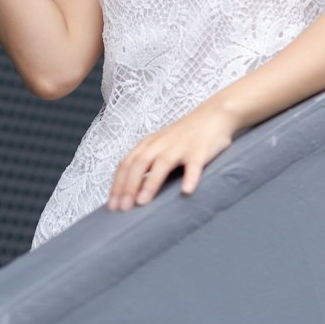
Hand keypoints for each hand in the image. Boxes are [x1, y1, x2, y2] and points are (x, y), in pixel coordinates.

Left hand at [107, 96, 238, 211]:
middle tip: (122, 208)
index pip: (127, 164)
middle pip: (140, 164)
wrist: (213, 115)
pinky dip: (190, 177)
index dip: (117, 184)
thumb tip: (132, 193)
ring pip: (162, 164)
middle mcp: (161, 144)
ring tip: (143, 202)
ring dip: (151, 183)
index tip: (111, 205)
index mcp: (149, 144)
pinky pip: (195, 164)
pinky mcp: (200, 150)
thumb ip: (147, 165)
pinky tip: (187, 191)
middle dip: (128, 186)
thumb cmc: (183, 137)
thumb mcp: (161, 147)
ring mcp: (180, 146)